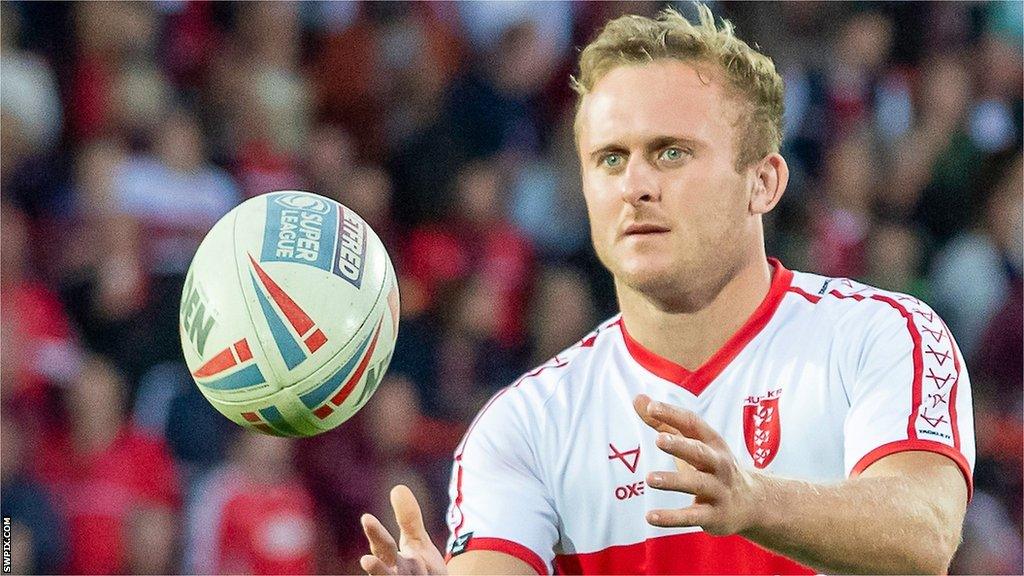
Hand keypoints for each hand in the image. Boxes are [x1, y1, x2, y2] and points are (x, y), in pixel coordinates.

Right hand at [360, 485, 447, 574]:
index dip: (376, 534)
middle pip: (385, 573)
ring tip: (395, 567)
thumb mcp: (417, 545)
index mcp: (393, 562)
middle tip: (367, 560)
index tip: (367, 518)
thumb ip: (408, 520)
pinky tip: (425, 575)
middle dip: (378, 569)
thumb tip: (398, 487)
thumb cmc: (422, 572)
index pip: (382, 547)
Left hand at [633, 394, 763, 535]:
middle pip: (699, 452)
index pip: (692, 424)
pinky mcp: (714, 516)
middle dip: (680, 446)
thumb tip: (638, 398)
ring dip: (674, 481)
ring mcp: (718, 490)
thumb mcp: (694, 443)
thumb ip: (664, 423)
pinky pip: (692, 516)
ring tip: (650, 479)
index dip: (673, 415)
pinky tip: (650, 517)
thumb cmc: (712, 466)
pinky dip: (672, 518)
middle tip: (659, 439)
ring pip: (696, 484)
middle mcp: (718, 464)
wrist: (753, 503)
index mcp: (711, 442)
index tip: (652, 407)